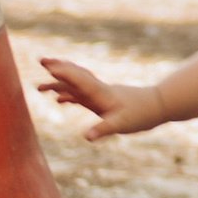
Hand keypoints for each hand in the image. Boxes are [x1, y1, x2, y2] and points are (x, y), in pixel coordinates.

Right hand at [37, 54, 159, 139]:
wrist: (157, 106)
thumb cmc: (140, 115)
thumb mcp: (121, 125)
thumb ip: (103, 129)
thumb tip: (87, 137)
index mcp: (100, 93)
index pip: (79, 80)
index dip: (63, 73)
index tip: (48, 65)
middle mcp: (97, 91)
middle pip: (75, 76)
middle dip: (58, 68)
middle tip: (41, 60)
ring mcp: (99, 95)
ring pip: (75, 85)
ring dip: (59, 83)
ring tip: (40, 87)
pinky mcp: (102, 101)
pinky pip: (81, 95)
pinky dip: (68, 95)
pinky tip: (60, 100)